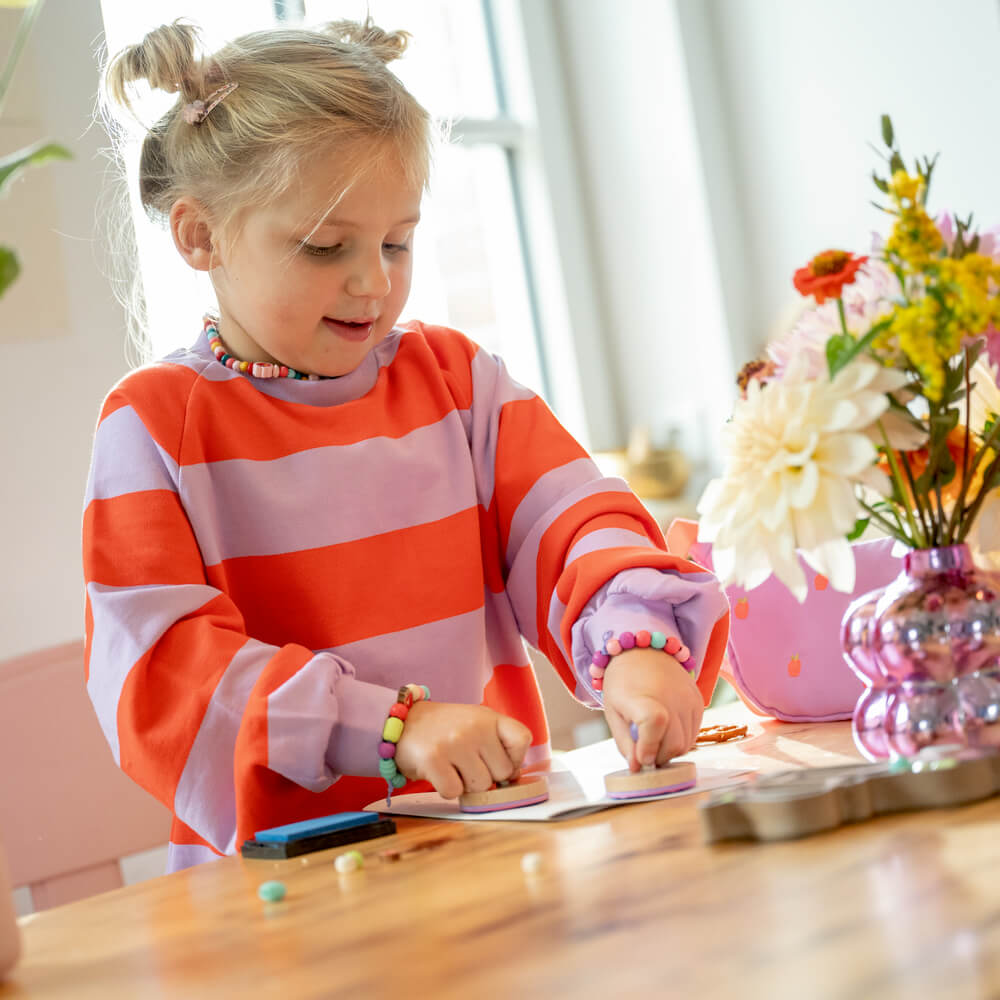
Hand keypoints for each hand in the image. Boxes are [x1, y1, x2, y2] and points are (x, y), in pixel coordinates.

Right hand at [394, 702, 531, 799]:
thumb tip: (513, 778)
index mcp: (488, 717)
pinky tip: (438, 772)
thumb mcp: (475, 723)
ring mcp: (454, 742)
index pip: (522, 739)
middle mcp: (475, 727)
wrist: (400, 722)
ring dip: (465, 784)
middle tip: (465, 762)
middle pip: (502, 773)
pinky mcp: (434, 759)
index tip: (497, 761)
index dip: (515, 759)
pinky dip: (446, 788)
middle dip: (485, 775)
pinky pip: (454, 792)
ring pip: (480, 786)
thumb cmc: (443, 729)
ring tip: (450, 765)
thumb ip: (497, 744)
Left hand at [602, 647, 703, 769]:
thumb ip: (625, 743)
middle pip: (674, 745)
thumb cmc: (623, 684)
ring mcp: (689, 699)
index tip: (641, 757)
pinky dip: (680, 739)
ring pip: (686, 744)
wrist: (643, 652)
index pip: (654, 723)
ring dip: (670, 750)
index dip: (649, 747)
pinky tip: (666, 729)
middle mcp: (672, 697)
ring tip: (654, 739)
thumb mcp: (614, 713)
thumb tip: (637, 768)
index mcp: (644, 697)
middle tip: (645, 752)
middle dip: (658, 757)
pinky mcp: (699, 702)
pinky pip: (694, 734)